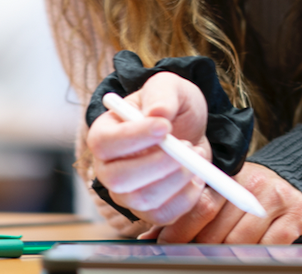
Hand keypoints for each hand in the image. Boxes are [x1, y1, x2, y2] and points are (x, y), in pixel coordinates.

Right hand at [87, 72, 212, 225]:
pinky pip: (163, 215)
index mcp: (104, 134)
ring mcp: (125, 194)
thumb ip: (162, 94)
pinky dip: (187, 197)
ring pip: (143, 200)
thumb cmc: (172, 107)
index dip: (134, 137)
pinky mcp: (148, 211)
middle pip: (119, 179)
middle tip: (187, 146)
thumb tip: (158, 114)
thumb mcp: (169, 86)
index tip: (164, 127)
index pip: (104, 143)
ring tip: (196, 154)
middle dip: (159, 164)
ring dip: (177, 179)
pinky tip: (197, 176)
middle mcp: (107, 169)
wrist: (189, 130)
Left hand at [155, 163, 301, 243]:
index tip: (167, 249)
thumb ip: (186, 215)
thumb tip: (148, 240)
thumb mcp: (217, 197)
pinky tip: (247, 255)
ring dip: (227, 256)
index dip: (180, 233)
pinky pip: (269, 248)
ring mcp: (276, 198)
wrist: (289, 185)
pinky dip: (256, 256)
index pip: (201, 207)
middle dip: (201, 250)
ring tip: (221, 256)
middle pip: (218, 231)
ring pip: (240, 243)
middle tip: (193, 258)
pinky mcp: (296, 215)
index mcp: (229, 176)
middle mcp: (253, 183)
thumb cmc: (244, 196)